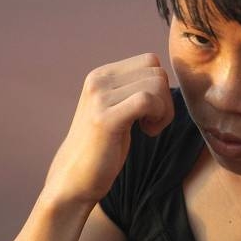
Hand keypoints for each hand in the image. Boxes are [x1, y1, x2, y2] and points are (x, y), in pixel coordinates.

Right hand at [42, 53, 173, 206]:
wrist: (75, 179)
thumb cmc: (103, 148)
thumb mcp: (117, 109)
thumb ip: (134, 89)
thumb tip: (164, 75)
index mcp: (101, 75)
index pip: (150, 61)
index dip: (160, 87)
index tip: (150, 111)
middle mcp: (98, 80)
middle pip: (157, 72)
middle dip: (165, 99)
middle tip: (152, 123)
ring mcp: (100, 97)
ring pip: (156, 84)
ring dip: (164, 110)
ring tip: (148, 128)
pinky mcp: (106, 118)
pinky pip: (147, 100)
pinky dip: (159, 117)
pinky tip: (148, 133)